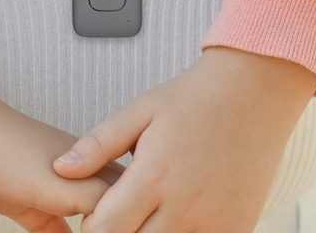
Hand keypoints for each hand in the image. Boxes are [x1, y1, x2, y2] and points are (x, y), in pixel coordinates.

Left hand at [53, 47, 315, 232]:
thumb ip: (98, 144)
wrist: (253, 95)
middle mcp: (185, 208)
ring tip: (147, 211)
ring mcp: (214, 225)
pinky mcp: (237, 230)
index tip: (93, 212)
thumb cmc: (194, 100)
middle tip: (119, 212)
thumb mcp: (140, 112)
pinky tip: (176, 215)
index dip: (91, 226)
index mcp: (155, 176)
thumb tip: (61, 168)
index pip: (106, 229)